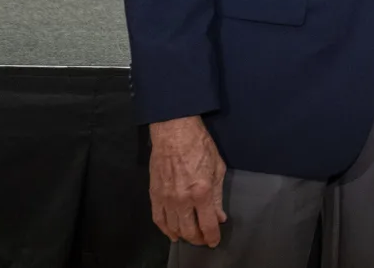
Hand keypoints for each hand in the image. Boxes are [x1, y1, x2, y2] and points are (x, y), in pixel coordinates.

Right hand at [149, 116, 227, 246]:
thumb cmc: (200, 146)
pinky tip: (172, 232)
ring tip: (190, 237)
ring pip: (173, 228)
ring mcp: (166, 198)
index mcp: (201, 192)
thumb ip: (217, 196)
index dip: (212, 237)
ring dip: (182, 236)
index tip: (214, 241)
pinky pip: (158, 219)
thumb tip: (219, 216)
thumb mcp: (218, 169)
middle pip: (189, 231)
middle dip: (198, 239)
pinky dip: (165, 229)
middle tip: (204, 240)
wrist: (174, 132)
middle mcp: (182, 199)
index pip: (207, 224)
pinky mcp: (154, 195)